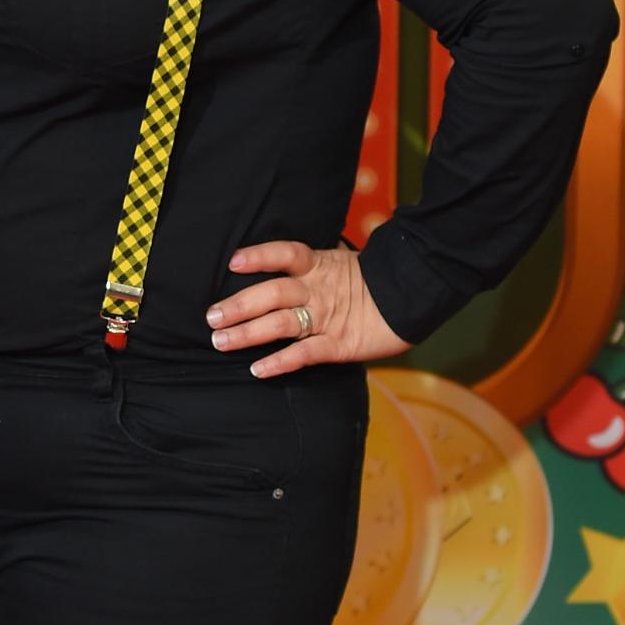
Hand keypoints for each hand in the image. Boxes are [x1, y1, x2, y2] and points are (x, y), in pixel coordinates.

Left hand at [206, 241, 409, 377]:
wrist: (414, 300)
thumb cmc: (372, 283)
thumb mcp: (341, 264)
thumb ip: (311, 265)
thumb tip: (278, 265)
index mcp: (321, 265)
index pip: (286, 254)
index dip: (260, 256)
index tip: (233, 261)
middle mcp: (320, 289)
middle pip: (273, 292)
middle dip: (239, 304)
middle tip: (210, 317)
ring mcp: (328, 317)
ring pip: (281, 323)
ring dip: (248, 333)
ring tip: (221, 341)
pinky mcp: (340, 345)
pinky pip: (305, 353)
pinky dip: (280, 361)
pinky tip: (258, 369)